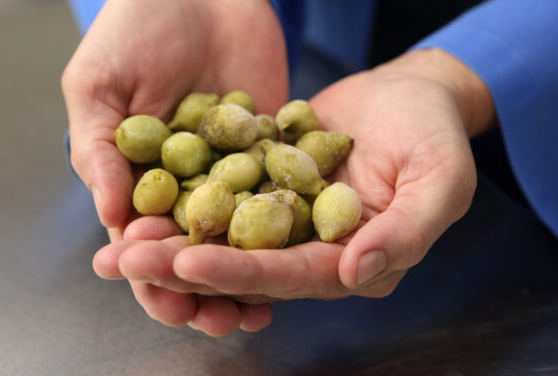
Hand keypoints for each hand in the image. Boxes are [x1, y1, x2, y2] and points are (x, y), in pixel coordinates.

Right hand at [62, 0, 287, 334]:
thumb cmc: (134, 28)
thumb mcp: (100, 85)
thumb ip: (99, 151)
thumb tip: (110, 221)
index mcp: (136, 178)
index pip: (140, 242)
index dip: (152, 276)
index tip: (168, 302)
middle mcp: (186, 182)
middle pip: (194, 249)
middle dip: (205, 288)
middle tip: (222, 320)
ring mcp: (230, 169)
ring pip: (239, 234)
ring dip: (249, 273)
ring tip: (264, 306)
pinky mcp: (269, 149)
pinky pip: (278, 193)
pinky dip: (286, 226)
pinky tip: (300, 253)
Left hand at [94, 48, 494, 333]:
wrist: (413, 92)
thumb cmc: (435, 135)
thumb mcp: (441, 181)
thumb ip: (407, 231)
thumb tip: (357, 271)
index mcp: (357, 263)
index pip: (293, 277)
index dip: (240, 273)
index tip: (186, 264)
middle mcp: (318, 254)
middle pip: (246, 268)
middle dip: (183, 268)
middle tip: (123, 265)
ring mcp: (291, 223)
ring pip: (225, 239)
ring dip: (172, 242)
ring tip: (116, 245)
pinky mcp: (272, 190)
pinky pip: (225, 200)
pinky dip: (187, 202)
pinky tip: (143, 201)